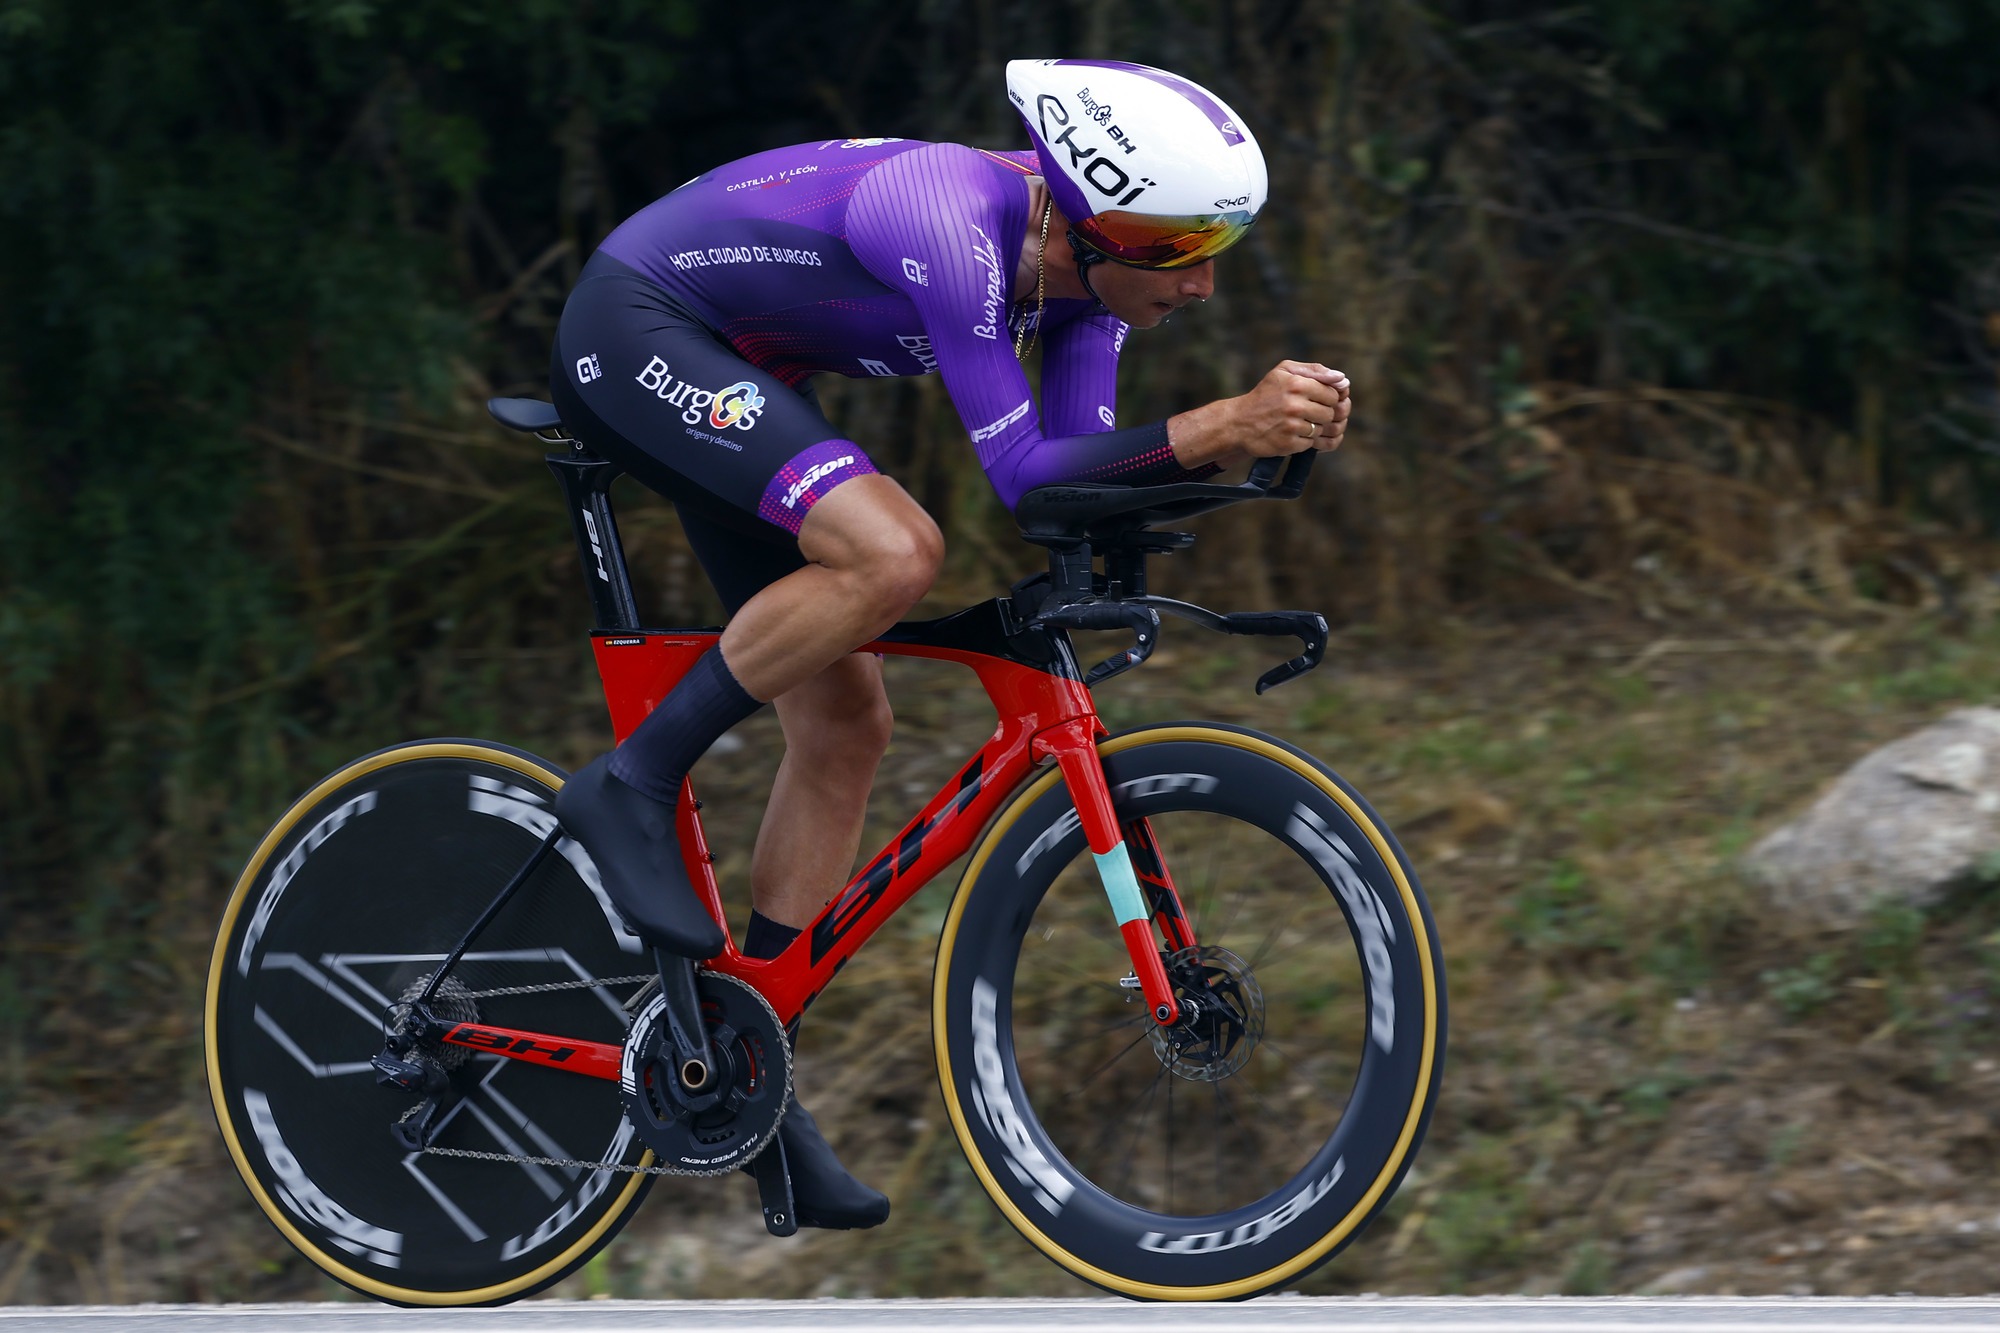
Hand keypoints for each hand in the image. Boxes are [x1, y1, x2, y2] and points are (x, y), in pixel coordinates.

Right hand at [1167, 361, 1350, 467]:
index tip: (1316, 400)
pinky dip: (1304, 440)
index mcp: (1297, 384)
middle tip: (1306, 412)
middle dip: (1322, 414)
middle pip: (1330, 413)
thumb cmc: (1265, 394)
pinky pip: (1311, 444)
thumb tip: (1342, 379)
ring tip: (1297, 423)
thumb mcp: (1284, 372)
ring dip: (1313, 428)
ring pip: (1322, 429)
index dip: (1328, 398)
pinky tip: (1291, 433)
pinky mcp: (1288, 444)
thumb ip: (1315, 370)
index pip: (1333, 394)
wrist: (1239, 423)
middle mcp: (1295, 405)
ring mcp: (1291, 426)